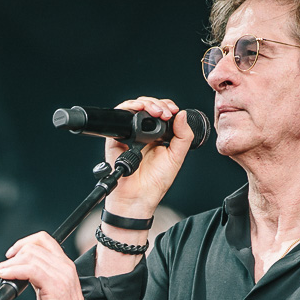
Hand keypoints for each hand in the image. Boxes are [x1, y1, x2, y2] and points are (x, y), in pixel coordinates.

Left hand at [0, 232, 115, 299]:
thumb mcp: (49, 290)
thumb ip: (38, 277)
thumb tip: (19, 271)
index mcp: (64, 264)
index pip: (43, 240)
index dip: (23, 243)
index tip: (10, 255)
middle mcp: (64, 266)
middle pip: (33, 246)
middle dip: (11, 257)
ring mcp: (61, 274)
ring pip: (29, 256)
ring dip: (8, 264)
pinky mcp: (55, 286)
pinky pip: (30, 269)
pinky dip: (13, 271)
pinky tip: (5, 277)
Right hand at [101, 98, 197, 219]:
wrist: (138, 196)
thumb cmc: (155, 182)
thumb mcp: (177, 157)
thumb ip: (183, 136)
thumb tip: (182, 114)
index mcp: (158, 136)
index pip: (161, 112)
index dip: (167, 107)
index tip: (173, 111)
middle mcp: (143, 133)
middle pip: (148, 106)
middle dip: (158, 104)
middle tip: (165, 112)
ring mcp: (130, 134)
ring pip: (135, 107)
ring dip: (147, 103)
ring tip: (156, 111)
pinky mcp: (116, 137)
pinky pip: (120, 116)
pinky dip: (129, 107)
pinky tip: (139, 109)